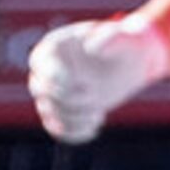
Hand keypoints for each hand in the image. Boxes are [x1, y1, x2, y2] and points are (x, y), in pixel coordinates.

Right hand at [27, 14, 168, 144]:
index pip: (39, 64)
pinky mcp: (64, 110)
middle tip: (95, 98)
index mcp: (56, 46)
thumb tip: (91, 48)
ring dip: (72, 118)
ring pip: (48, 111)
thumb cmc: (125, 43)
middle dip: (68, 99)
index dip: (56, 78)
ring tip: (97, 113)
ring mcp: (55, 92)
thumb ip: (109, 37)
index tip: (85, 85)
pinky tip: (94, 128)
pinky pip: (56, 128)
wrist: (131, 60)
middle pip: (40, 89)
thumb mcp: (123, 36)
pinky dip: (72, 133)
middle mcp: (49, 69)